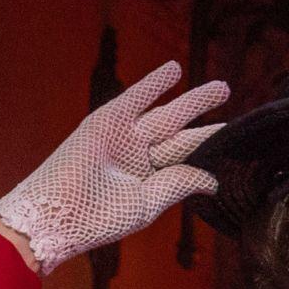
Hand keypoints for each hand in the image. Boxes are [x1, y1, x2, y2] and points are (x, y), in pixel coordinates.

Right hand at [0, 60, 227, 274]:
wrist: (55, 213)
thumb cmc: (97, 217)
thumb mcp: (147, 204)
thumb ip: (179, 184)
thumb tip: (213, 178)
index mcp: (148, 181)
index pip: (186, 159)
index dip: (208, 146)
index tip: (233, 138)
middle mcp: (138, 157)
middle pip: (180, 133)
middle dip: (204, 118)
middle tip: (228, 96)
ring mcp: (123, 138)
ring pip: (166, 115)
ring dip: (192, 101)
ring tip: (221, 89)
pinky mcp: (107, 121)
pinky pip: (135, 98)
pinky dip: (154, 85)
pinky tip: (175, 70)